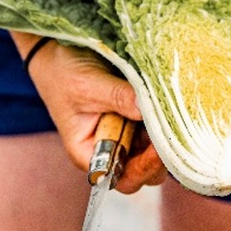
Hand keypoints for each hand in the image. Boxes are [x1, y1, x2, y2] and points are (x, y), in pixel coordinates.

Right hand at [24, 39, 166, 193]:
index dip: (142, 169)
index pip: (121, 178)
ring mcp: (128, 133)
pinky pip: (159, 124)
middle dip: (161, 154)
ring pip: (157, 148)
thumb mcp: (87, 84)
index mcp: (89, 153)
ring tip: (171, 111)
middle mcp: (112, 148)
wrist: (59, 52)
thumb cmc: (63, 73)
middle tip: (171, 127)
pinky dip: (167, 117)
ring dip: (167, 133)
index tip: (157, 147)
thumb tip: (150, 109)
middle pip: (146, 170)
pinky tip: (170, 102)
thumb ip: (117, 97)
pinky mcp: (139, 116)